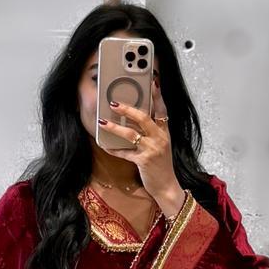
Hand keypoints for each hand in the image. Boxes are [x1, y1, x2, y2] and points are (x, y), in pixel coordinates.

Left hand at [97, 87, 183, 211]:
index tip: (153, 81)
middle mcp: (160, 138)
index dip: (157, 95)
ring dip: (114, 127)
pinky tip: (104, 145)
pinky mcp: (143, 161)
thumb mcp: (161, 145)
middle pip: (143, 118)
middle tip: (113, 102)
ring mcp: (152, 149)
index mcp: (164, 132)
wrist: (167, 186)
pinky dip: (113, 149)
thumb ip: (152, 132)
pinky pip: (124, 153)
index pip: (162, 109)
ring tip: (102, 121)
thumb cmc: (161, 165)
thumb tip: (134, 119)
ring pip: (131, 134)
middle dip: (127, 109)